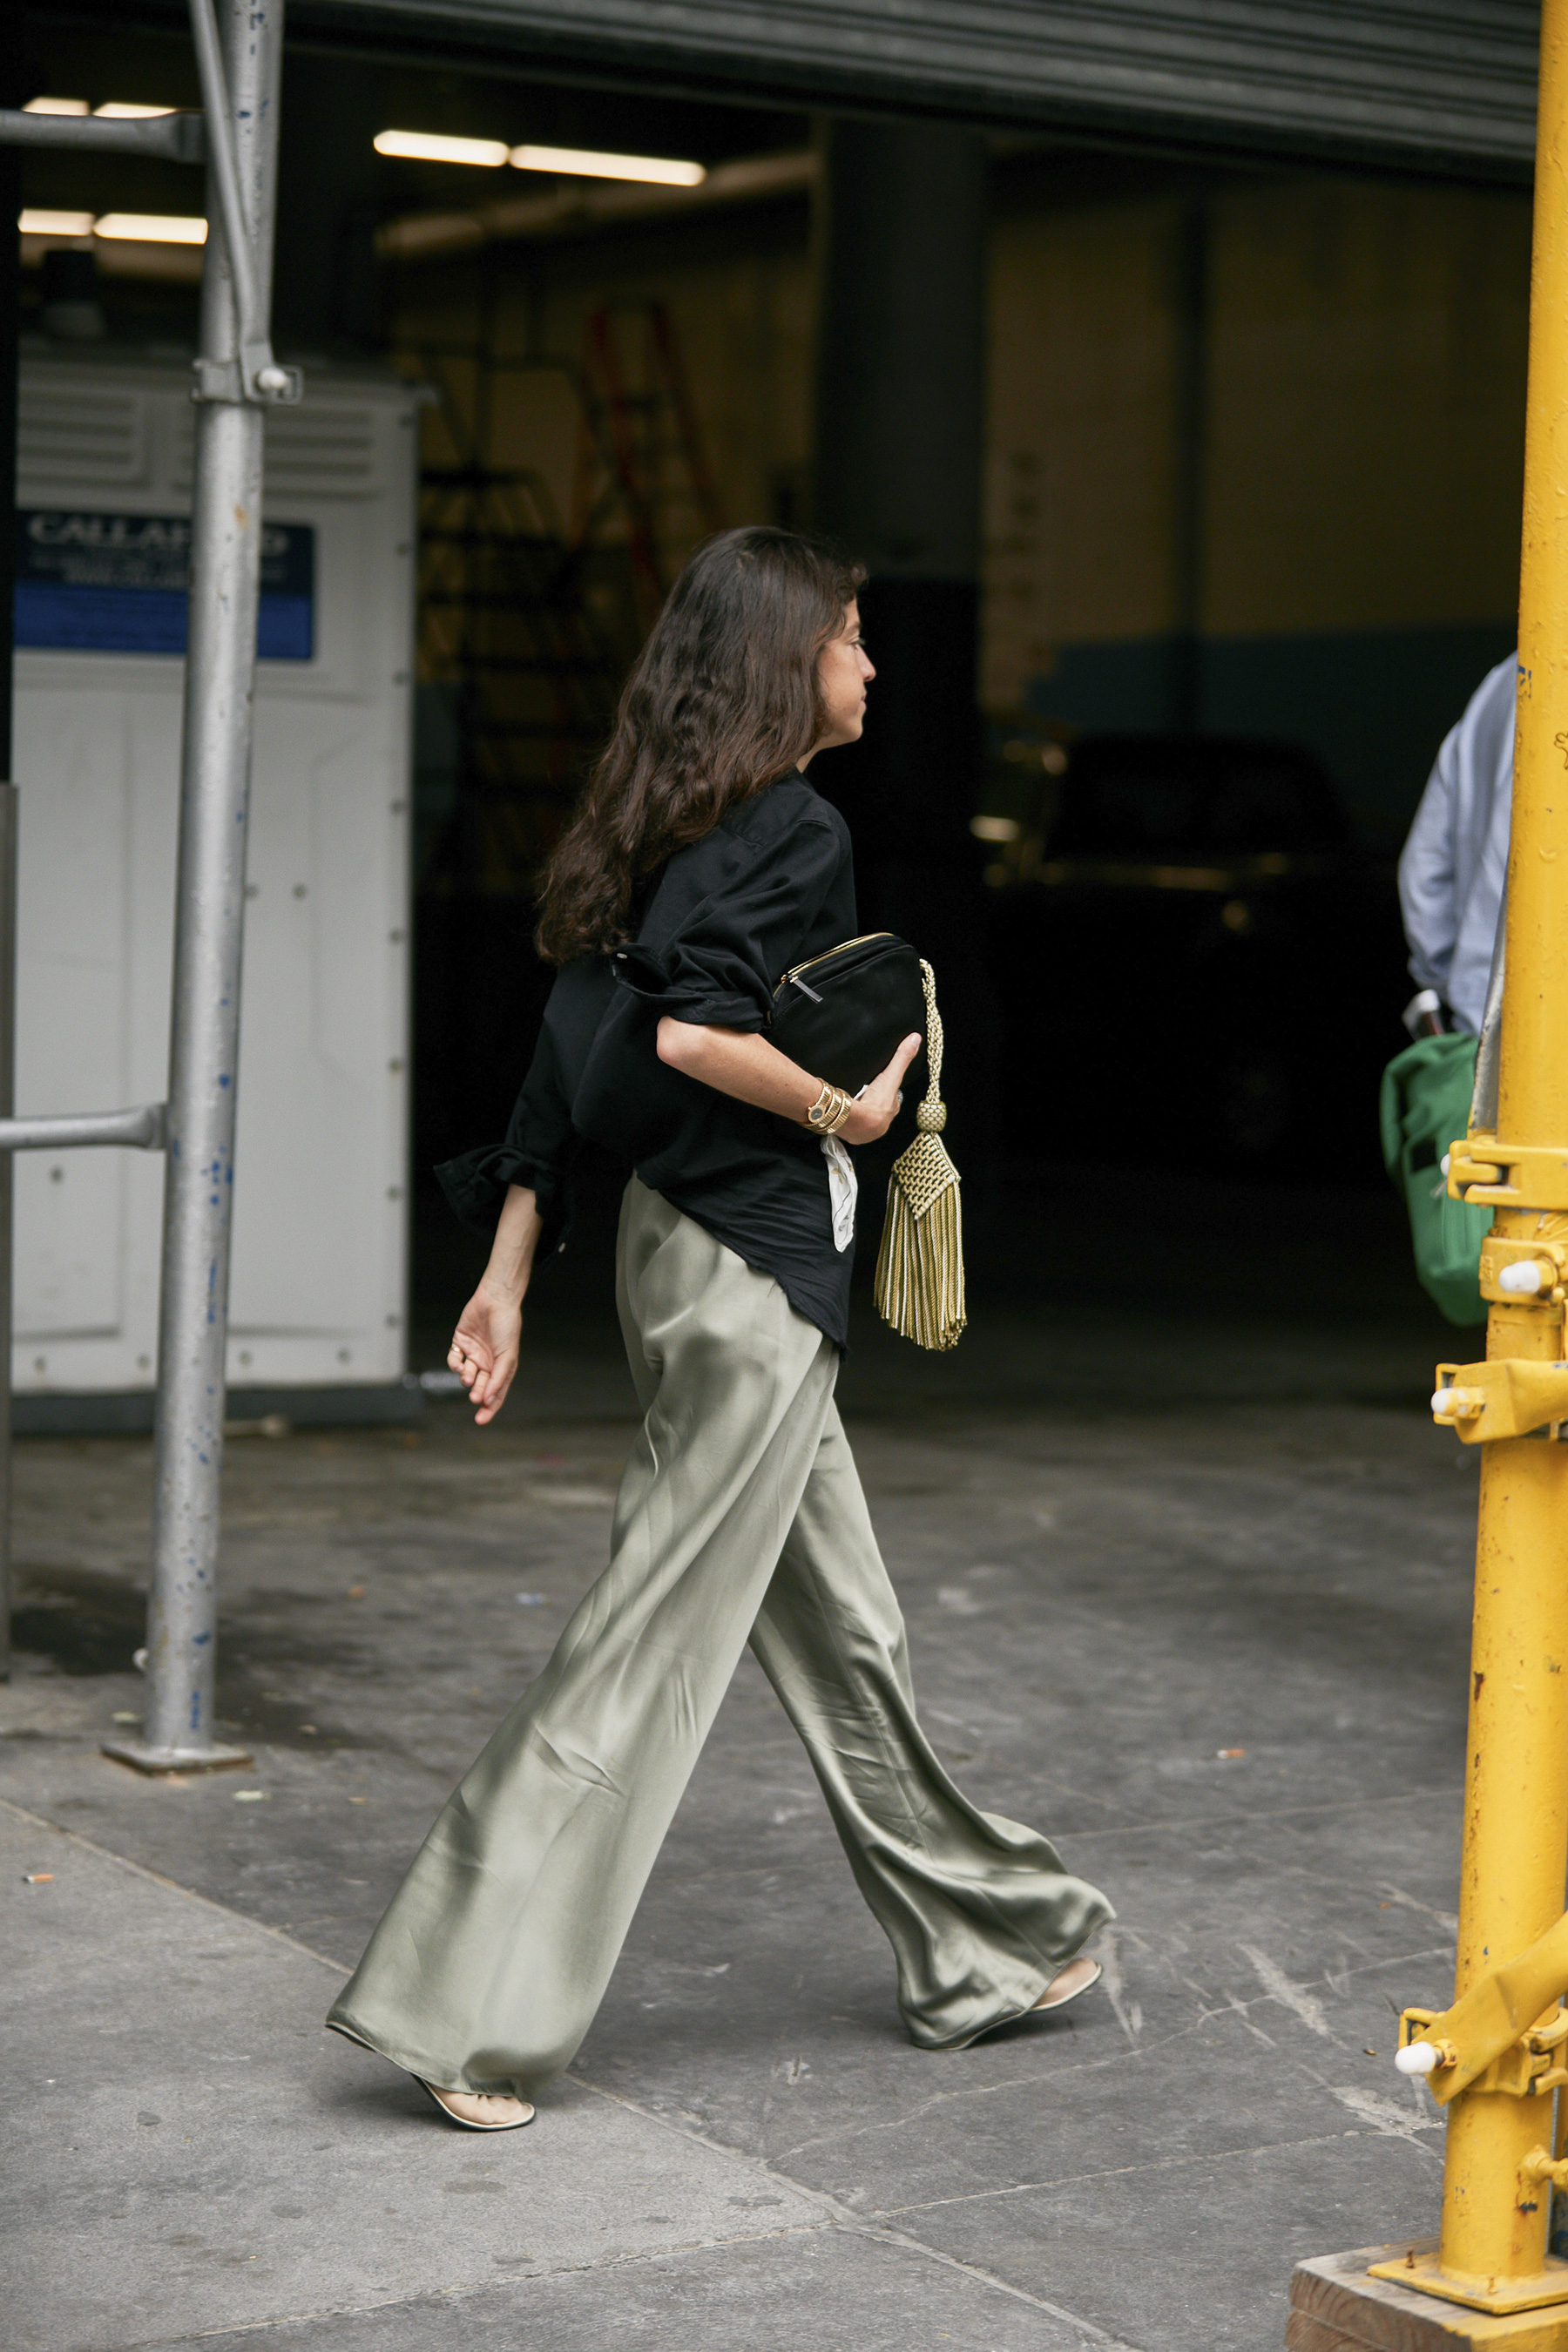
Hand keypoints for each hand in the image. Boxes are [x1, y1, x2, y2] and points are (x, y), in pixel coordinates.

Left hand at [448, 1280, 522, 1425]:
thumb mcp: (507, 1356)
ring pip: (466, 1374)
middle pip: (479, 1386)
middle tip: (474, 1398)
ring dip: (465, 1378)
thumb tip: (487, 1400)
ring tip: (467, 1376)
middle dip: (476, 1393)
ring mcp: (473, 1353)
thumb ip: (498, 1379)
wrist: (495, 1301)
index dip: (489, 1408)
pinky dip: (454, 1364)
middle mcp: (487, 1362)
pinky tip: (458, 1364)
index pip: (495, 1393)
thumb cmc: (506, 1327)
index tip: (480, 1420)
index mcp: (502, 1367)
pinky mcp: (460, 1342)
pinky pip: (454, 1359)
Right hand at [841, 1033, 922, 1145]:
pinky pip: (850, 1127)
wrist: (856, 1122)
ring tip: (850, 1102)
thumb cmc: (875, 1102)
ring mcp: (866, 1133)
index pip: (890, 1099)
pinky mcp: (851, 1136)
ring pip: (864, 1120)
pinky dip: (847, 1120)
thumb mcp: (891, 1075)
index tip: (878, 1083)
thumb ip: (902, 1058)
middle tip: (861, 1092)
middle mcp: (880, 1125)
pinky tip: (841, 1114)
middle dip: (871, 1102)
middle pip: (876, 1110)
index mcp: (890, 1112)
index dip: (885, 1090)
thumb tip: (915, 1039)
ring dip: (859, 1113)